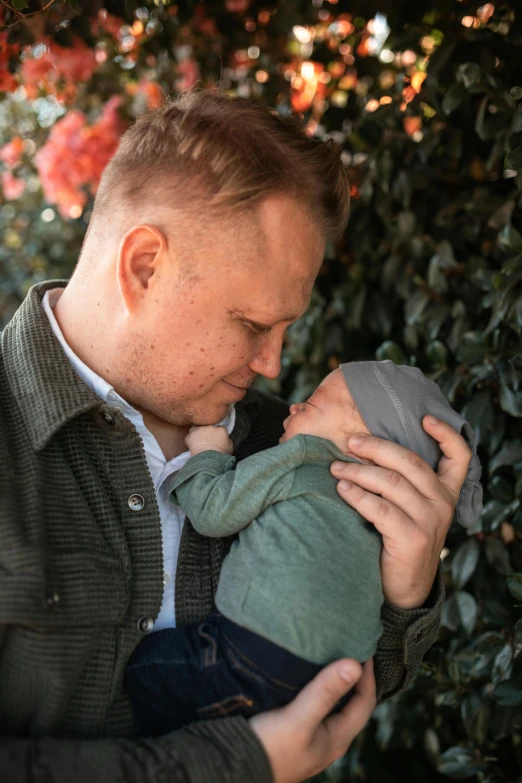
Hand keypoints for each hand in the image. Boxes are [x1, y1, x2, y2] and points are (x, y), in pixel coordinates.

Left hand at [185, 425, 233, 455]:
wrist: (208, 459)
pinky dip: (190, 440)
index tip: (216, 439)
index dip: (217, 434)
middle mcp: (210, 426)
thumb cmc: (221, 455)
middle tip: (207, 441)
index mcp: (221, 429)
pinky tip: (192, 446)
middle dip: (207, 433)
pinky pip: (189, 437)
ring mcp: (199, 430)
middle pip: (208, 427)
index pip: (220, 428)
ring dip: (197, 434)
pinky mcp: (190, 436)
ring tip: (198, 442)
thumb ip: (227, 440)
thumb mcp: (230, 448)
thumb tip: (225, 439)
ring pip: (197, 429)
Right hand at [250, 659, 374, 782]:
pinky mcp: (294, 733)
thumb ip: (325, 692)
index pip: (365, 702)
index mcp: (337, 738)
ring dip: (335, 682)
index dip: (367, 675)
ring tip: (329, 656)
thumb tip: (355, 665)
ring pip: (332, 705)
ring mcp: (311, 738)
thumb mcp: (299, 718)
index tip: (363, 648)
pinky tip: (306, 676)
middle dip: (354, 677)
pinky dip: (317, 688)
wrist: (235, 768)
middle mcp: (328, 739)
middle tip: (349, 648)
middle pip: (351, 704)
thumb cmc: (270, 747)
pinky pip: (315, 706)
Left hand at [330, 415, 471, 608]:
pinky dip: (357, 495)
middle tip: (350, 442)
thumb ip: (401, 482)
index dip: (446, 434)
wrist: (404, 589)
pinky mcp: (412, 538)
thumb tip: (363, 448)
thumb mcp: (410, 508)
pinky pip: (379, 508)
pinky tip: (342, 490)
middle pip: (409, 461)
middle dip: (376, 447)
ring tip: (336, 468)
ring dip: (358, 471)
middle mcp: (442, 503)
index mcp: (446, 492)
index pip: (460, 456)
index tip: (425, 418)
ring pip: (390, 482)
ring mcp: (430, 520)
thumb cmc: (398, 539)